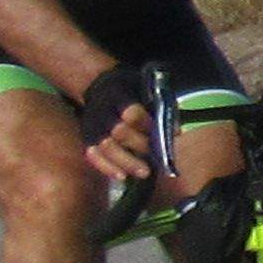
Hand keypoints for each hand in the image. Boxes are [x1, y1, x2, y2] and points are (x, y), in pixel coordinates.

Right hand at [70, 59, 161, 182]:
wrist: (99, 85)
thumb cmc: (131, 88)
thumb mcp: (144, 86)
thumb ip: (159, 104)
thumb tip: (176, 131)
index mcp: (117, 94)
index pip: (132, 113)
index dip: (150, 125)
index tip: (169, 133)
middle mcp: (101, 111)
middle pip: (118, 132)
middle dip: (140, 145)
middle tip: (158, 156)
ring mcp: (91, 126)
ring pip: (105, 147)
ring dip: (126, 162)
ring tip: (145, 173)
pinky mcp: (86, 138)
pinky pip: (92, 155)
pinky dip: (106, 167)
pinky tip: (122, 177)